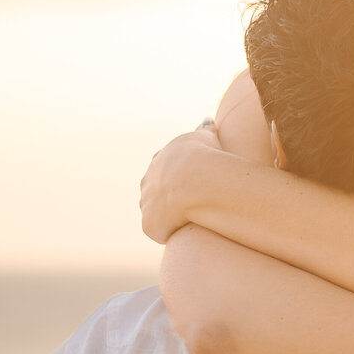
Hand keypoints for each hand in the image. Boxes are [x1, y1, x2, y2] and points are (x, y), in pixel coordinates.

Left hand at [139, 124, 222, 244]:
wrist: (197, 180)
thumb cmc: (204, 157)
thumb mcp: (204, 138)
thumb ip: (204, 130)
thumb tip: (207, 120)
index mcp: (159, 161)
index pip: (163, 172)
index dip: (177, 180)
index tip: (192, 185)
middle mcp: (146, 182)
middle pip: (154, 194)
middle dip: (168, 200)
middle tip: (190, 206)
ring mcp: (146, 204)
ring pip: (156, 215)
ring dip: (169, 219)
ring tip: (189, 221)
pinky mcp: (149, 225)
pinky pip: (160, 232)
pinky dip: (172, 232)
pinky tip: (187, 231)